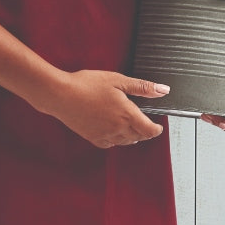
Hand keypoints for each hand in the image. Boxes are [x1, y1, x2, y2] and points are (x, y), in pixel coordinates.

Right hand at [47, 70, 169, 147]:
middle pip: (139, 137)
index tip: (158, 126)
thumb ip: (142, 87)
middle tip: (144, 123)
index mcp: (127, 115)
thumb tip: (163, 90)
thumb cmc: (87, 84)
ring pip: (125, 142)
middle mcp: (118, 128)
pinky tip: (112, 131)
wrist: (61, 95)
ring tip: (129, 126)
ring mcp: (105, 135)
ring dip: (131, 136)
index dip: (157, 129)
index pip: (149, 130)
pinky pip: (110, 144)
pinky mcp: (93, 138)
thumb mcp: (118, 80)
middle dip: (144, 131)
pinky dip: (116, 140)